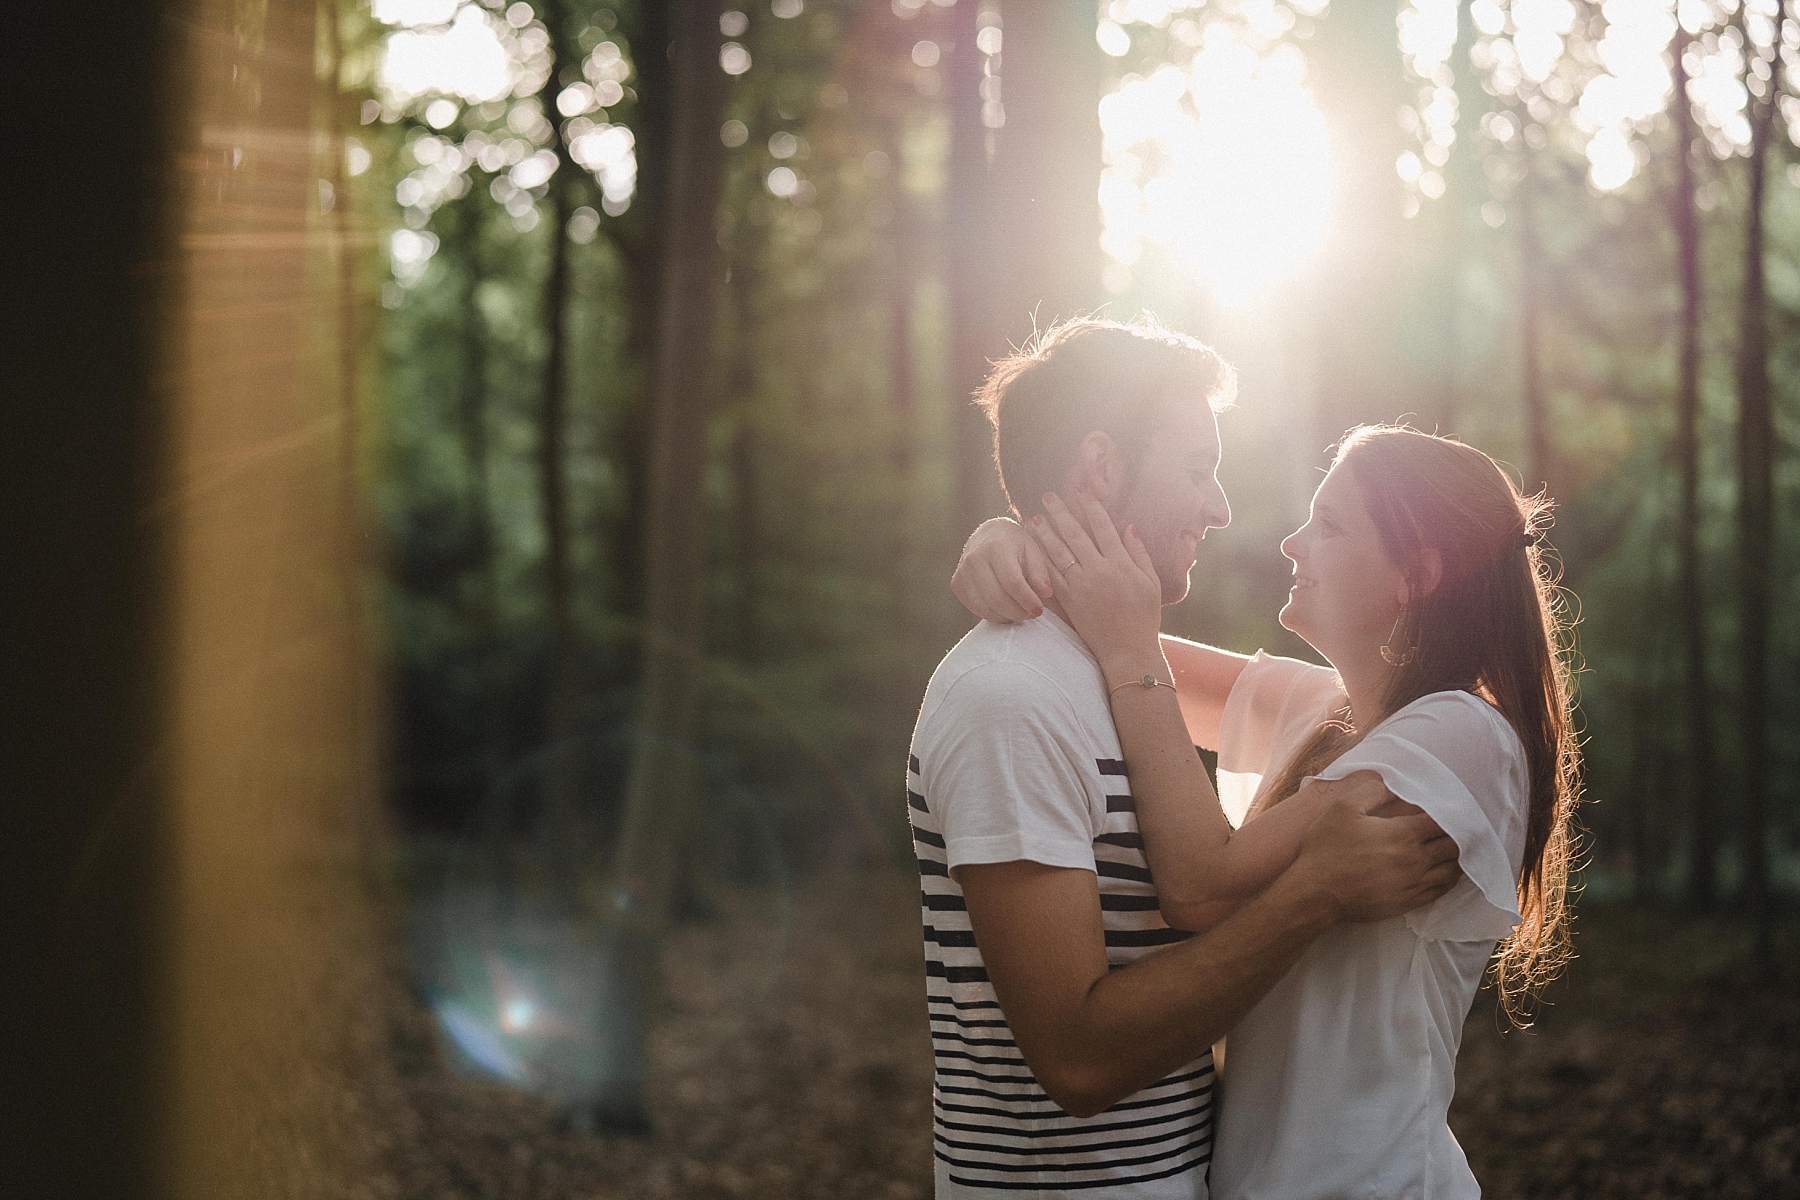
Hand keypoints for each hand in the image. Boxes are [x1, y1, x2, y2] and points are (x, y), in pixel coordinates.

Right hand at [951, 517, 1053, 622]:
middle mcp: (974, 558)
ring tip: (1021, 612)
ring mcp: (962, 572)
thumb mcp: (1032, 551)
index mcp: (996, 547)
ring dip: (1007, 616)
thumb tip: (1045, 594)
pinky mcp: (957, 584)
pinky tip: (1005, 609)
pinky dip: (994, 614)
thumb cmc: (1015, 544)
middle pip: (997, 598)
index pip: (1012, 582)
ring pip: (986, 607)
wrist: (988, 534)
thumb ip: (1039, 573)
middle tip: (1032, 614)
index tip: (1039, 610)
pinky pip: (976, 608)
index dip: (1027, 600)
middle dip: (1018, 612)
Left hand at [1030, 491, 1164, 673]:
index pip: (1103, 527)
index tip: (1081, 492)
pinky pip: (1052, 575)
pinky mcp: (1069, 600)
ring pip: (1059, 552)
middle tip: (1048, 497)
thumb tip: (1129, 526)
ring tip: (1033, 518)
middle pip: (1076, 534)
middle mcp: (1100, 570)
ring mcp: (1082, 585)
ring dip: (1045, 533)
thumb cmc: (1143, 617)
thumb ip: (1139, 553)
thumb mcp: (1151, 583)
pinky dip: (1041, 559)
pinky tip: (1032, 548)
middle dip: (1061, 513)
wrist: (1127, 651)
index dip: (1091, 507)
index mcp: (1121, 563)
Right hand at [1288, 772, 1460, 922]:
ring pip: (1452, 870)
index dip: (1453, 813)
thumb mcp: (1343, 808)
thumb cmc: (1327, 848)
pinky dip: (1449, 879)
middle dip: (1460, 835)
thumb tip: (1394, 786)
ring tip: (1457, 849)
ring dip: (1458, 858)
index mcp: (1404, 834)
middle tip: (1460, 827)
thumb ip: (1372, 791)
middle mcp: (1415, 860)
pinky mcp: (1408, 902)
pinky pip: (1440, 890)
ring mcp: (1413, 884)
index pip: (1443, 821)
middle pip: (1454, 846)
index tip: (1454, 808)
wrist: (1315, 893)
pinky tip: (1447, 873)